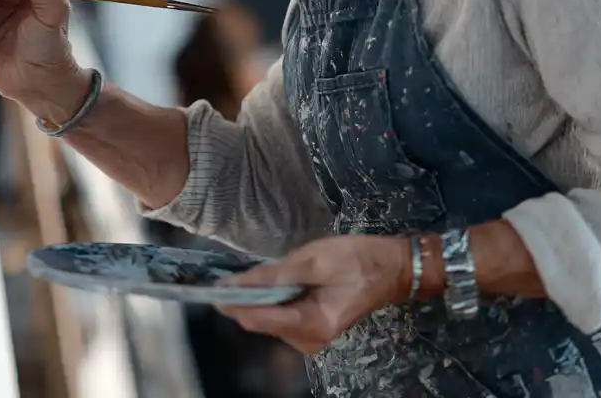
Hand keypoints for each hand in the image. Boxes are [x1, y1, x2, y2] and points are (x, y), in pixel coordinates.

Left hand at [216, 235, 410, 354]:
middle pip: (260, 320)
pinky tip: (277, 280)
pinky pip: (280, 315)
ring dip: (259, 296)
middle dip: (245, 297)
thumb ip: (274, 275)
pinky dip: (272, 298)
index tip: (210, 284)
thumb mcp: (313, 260)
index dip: (231, 301)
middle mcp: (308, 340)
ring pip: (268, 318)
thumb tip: (237, 283)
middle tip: (234, 270)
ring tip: (263, 271)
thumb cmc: (355, 259)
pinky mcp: (311, 327)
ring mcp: (310, 337)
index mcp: (311, 325)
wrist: (390, 267)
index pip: (258, 319)